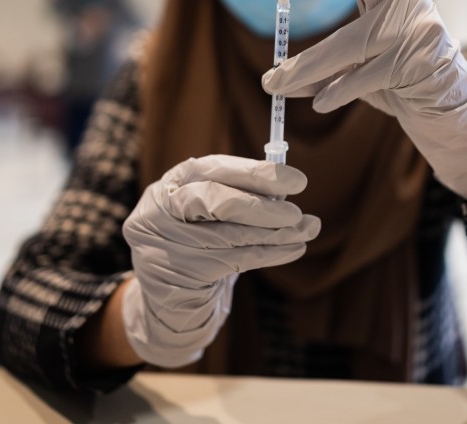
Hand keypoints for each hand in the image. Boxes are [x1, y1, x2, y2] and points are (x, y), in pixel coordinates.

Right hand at [121, 155, 319, 366]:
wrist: (171, 297)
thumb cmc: (198, 242)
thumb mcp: (212, 213)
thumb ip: (241, 196)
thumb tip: (285, 189)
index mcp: (171, 183)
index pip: (213, 168)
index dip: (256, 173)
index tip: (297, 180)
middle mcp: (159, 210)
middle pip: (214, 200)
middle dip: (262, 206)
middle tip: (296, 212)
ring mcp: (164, 244)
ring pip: (229, 235)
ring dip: (276, 233)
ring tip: (308, 229)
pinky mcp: (178, 275)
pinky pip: (234, 262)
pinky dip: (270, 254)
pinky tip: (294, 249)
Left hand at [253, 0, 466, 201]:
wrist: (454, 112)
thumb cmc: (399, 78)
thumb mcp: (361, 58)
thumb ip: (324, 59)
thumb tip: (271, 78)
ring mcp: (415, 27)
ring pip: (347, 42)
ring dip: (304, 66)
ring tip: (269, 82)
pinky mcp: (419, 64)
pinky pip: (362, 78)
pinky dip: (335, 92)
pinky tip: (317, 102)